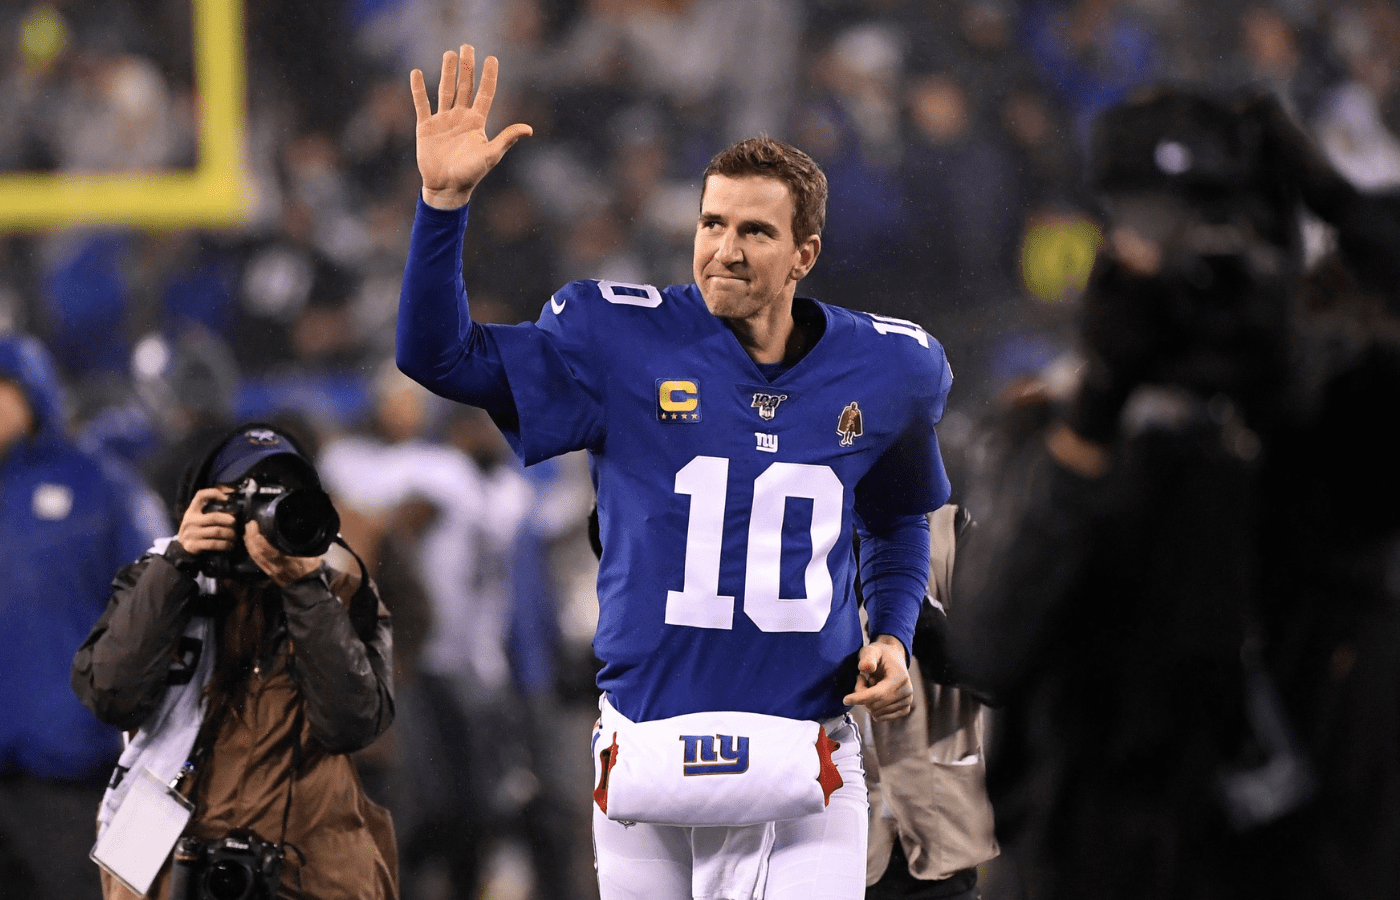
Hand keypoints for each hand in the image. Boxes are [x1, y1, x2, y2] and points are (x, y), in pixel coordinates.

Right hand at [176, 487, 237, 554]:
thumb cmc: (197, 530)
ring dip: (230, 534)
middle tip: (236, 525)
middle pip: (215, 517)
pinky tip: (229, 545)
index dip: (214, 493)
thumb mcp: (199, 518)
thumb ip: (210, 512)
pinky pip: (213, 544)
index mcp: (192, 510)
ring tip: (234, 536)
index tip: (227, 499)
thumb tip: (234, 508)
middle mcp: (190, 520)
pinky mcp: (192, 545)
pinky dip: (225, 544)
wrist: (183, 547)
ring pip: (217, 531)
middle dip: (230, 521)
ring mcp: (190, 533)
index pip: (200, 496)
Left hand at [244, 520, 320, 586]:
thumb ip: (304, 543)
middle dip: (250, 537)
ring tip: (248, 531)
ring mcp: (270, 571)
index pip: (266, 550)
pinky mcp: (268, 573)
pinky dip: (251, 550)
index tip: (254, 525)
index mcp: (286, 562)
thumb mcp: (312, 554)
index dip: (257, 537)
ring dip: (249, 543)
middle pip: (256, 552)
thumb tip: (301, 529)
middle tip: (249, 525)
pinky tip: (251, 543)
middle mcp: (275, 567)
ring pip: (254, 557)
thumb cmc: (311, 569)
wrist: (308, 586)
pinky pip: (256, 561)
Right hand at [411, 44, 532, 208]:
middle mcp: (461, 117)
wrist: (447, 188)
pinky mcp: (426, 126)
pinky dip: (418, 89)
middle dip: (467, 67)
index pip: (485, 93)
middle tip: (467, 46)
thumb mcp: (491, 155)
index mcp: (477, 122)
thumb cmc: (471, 174)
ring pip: (445, 90)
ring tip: (449, 54)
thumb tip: (529, 129)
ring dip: (447, 72)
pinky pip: (422, 103)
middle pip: (465, 86)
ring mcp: (443, 120)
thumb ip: (507, 139)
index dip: (489, 76)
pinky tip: (417, 73)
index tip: (492, 58)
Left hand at [843, 635, 913, 720]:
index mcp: (900, 678)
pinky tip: (876, 694)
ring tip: (871, 684)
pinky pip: (882, 717)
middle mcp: (907, 692)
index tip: (845, 700)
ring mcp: (907, 702)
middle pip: (875, 705)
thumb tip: (865, 668)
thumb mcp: (872, 650)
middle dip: (862, 695)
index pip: (878, 694)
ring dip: (868, 701)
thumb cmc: (881, 655)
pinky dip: (875, 708)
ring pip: (877, 712)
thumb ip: (867, 657)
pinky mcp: (904, 709)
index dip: (860, 697)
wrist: (894, 659)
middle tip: (862, 679)